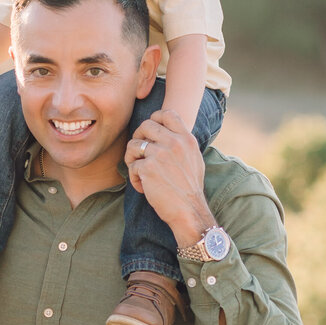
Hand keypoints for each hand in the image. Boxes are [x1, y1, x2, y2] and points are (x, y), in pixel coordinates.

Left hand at [125, 109, 212, 247]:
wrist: (189, 210)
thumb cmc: (190, 189)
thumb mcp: (193, 159)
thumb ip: (181, 143)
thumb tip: (166, 133)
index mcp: (186, 139)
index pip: (167, 114)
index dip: (154, 118)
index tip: (150, 132)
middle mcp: (174, 143)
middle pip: (146, 125)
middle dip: (138, 137)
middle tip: (139, 153)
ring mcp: (160, 154)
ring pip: (133, 144)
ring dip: (132, 159)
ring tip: (140, 173)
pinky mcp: (148, 168)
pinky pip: (132, 166)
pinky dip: (134, 178)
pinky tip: (144, 188)